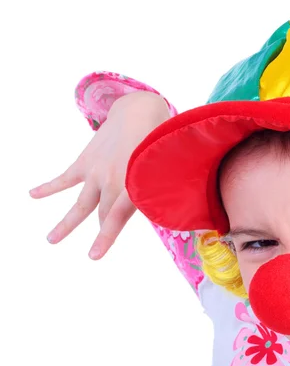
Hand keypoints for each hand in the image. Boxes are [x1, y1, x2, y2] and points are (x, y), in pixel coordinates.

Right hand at [30, 91, 170, 258]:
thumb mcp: (167, 165)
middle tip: (92, 255)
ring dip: (66, 223)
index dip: (106, 237)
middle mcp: (112, 179)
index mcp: (132, 182)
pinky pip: (64, 178)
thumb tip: (181, 209)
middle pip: (102, 214)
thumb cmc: (159, 140)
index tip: (94, 256)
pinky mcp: (86, 161)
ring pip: (80, 204)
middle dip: (100, 235)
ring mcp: (96, 171)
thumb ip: (165, 188)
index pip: (116, 216)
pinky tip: (32, 194)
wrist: (138, 109)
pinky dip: (48, 187)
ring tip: (50, 240)